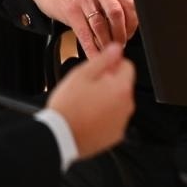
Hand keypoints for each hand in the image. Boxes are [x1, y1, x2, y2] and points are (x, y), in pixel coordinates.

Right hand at [27, 0, 137, 54]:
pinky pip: (84, 33)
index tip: (131, 33)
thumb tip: (131, 26)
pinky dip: (91, 47)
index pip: (130, 3)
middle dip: (121, 33)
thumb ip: (116, 1)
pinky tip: (94, 55)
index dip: (133, 22)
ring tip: (108, 51)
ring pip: (100, 25)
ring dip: (106, 42)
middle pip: (117, 14)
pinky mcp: (70, 10)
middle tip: (121, 44)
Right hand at [46, 43, 134, 159]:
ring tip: (84, 105)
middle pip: (122, 85)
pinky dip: (104, 117)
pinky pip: (113, 120)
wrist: (59, 137)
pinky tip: (87, 118)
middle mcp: (127, 105)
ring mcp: (122, 121)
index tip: (98, 71)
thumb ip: (103, 59)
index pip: (127, 66)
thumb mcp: (81, 75)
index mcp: (121, 88)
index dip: (111, 65)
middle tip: (87, 89)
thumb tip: (116, 49)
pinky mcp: (115, 135)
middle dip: (108, 83)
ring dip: (106, 100)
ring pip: (118, 103)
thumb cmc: (68, 107)